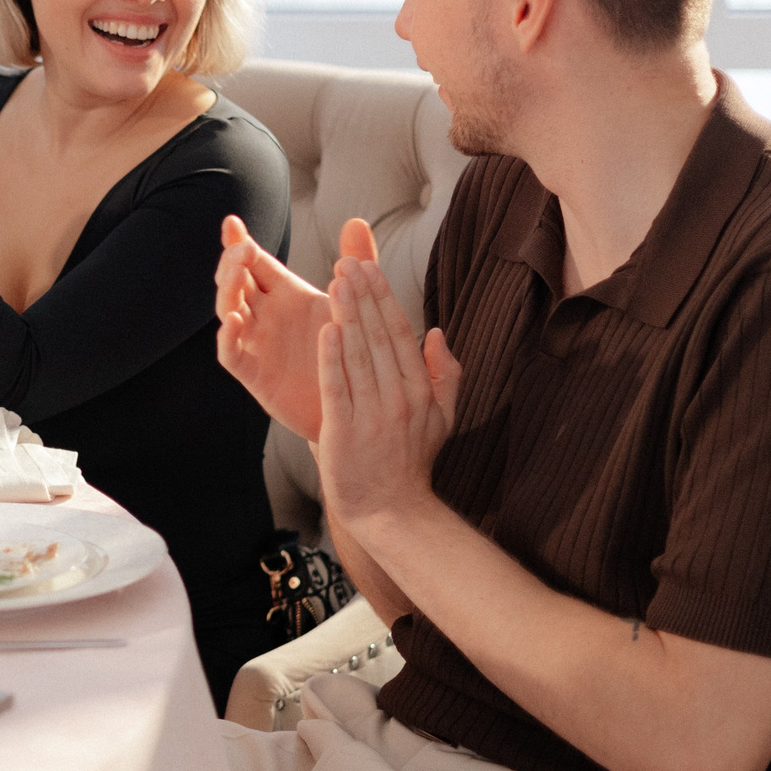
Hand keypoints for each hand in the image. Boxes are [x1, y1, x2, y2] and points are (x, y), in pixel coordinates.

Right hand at [215, 215, 377, 437]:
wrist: (359, 407)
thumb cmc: (355, 352)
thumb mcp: (356, 303)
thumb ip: (355, 262)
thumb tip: (356, 220)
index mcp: (286, 294)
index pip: (254, 262)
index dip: (239, 242)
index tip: (232, 222)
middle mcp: (266, 316)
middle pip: (235, 282)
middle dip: (233, 262)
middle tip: (242, 249)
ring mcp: (257, 344)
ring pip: (228, 311)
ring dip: (227, 291)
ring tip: (236, 273)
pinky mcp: (255, 375)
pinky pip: (232, 355)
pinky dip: (227, 337)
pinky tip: (233, 320)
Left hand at [313, 257, 460, 526]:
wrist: (391, 510)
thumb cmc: (412, 461)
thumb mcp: (443, 418)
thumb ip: (446, 374)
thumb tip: (437, 332)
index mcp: (421, 390)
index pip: (401, 333)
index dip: (384, 297)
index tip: (368, 266)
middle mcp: (400, 398)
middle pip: (379, 336)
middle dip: (362, 295)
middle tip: (346, 260)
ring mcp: (373, 415)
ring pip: (358, 355)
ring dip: (347, 315)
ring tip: (335, 281)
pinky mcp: (345, 431)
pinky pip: (338, 388)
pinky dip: (332, 359)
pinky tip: (325, 330)